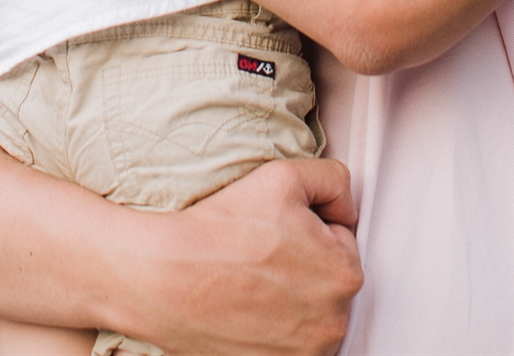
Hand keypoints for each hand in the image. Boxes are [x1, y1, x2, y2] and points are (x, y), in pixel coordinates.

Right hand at [138, 157, 361, 355]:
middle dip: (304, 265)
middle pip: (327, 281)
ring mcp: (307, 353)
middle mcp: (334, 322)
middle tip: (263, 255)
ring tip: (252, 282)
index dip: (309, 228)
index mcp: (344, 272)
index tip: (279, 231)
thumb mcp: (284, 176)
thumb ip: (332, 179)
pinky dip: (272, 329)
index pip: (342, 240)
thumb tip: (345, 204)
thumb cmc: (222, 229)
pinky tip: (247, 310)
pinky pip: (288, 343)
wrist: (168, 277)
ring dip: (290, 300)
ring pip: (309, 315)